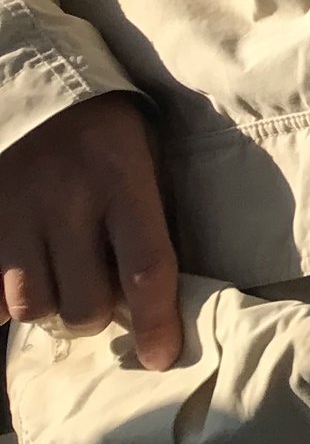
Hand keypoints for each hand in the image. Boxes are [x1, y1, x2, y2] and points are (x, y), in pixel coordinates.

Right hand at [0, 93, 181, 369]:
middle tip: (101, 297)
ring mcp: (18, 216)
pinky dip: (6, 298)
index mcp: (123, 183)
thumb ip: (148, 215)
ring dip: (50, 307)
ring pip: (33, 307)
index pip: (147, 269)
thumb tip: (158, 292)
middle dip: (97, 315)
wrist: (36, 86)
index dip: (157, 322)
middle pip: (84, 304)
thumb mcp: (143, 155)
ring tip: (60, 279)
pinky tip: (22, 273)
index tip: (161, 357)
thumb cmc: (105, 128)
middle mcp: (68, 204)